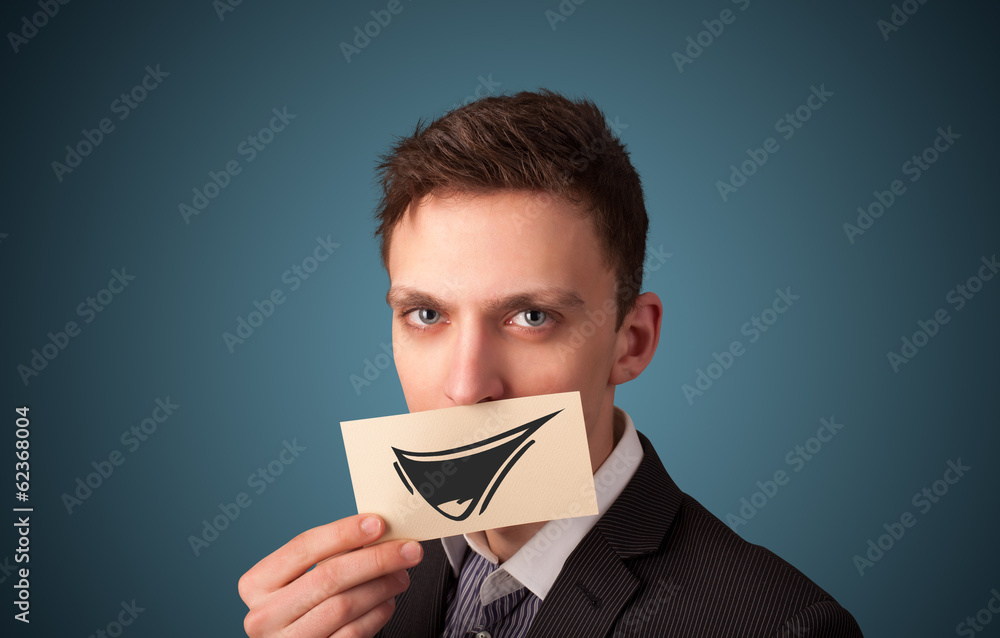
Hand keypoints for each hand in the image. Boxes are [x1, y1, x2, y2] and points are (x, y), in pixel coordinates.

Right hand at [239, 514, 422, 636]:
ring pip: (344, 605)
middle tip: (408, 550)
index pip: (303, 547)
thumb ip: (329, 556)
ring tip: (401, 575)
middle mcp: (264, 615)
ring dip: (382, 586)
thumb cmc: (302, 607)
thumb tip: (376, 531)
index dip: (343, 532)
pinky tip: (388, 601)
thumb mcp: (301, 579)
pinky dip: (377, 614)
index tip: (378, 524)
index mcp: (257, 583)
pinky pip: (353, 633)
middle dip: (375, 559)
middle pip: (328, 577)